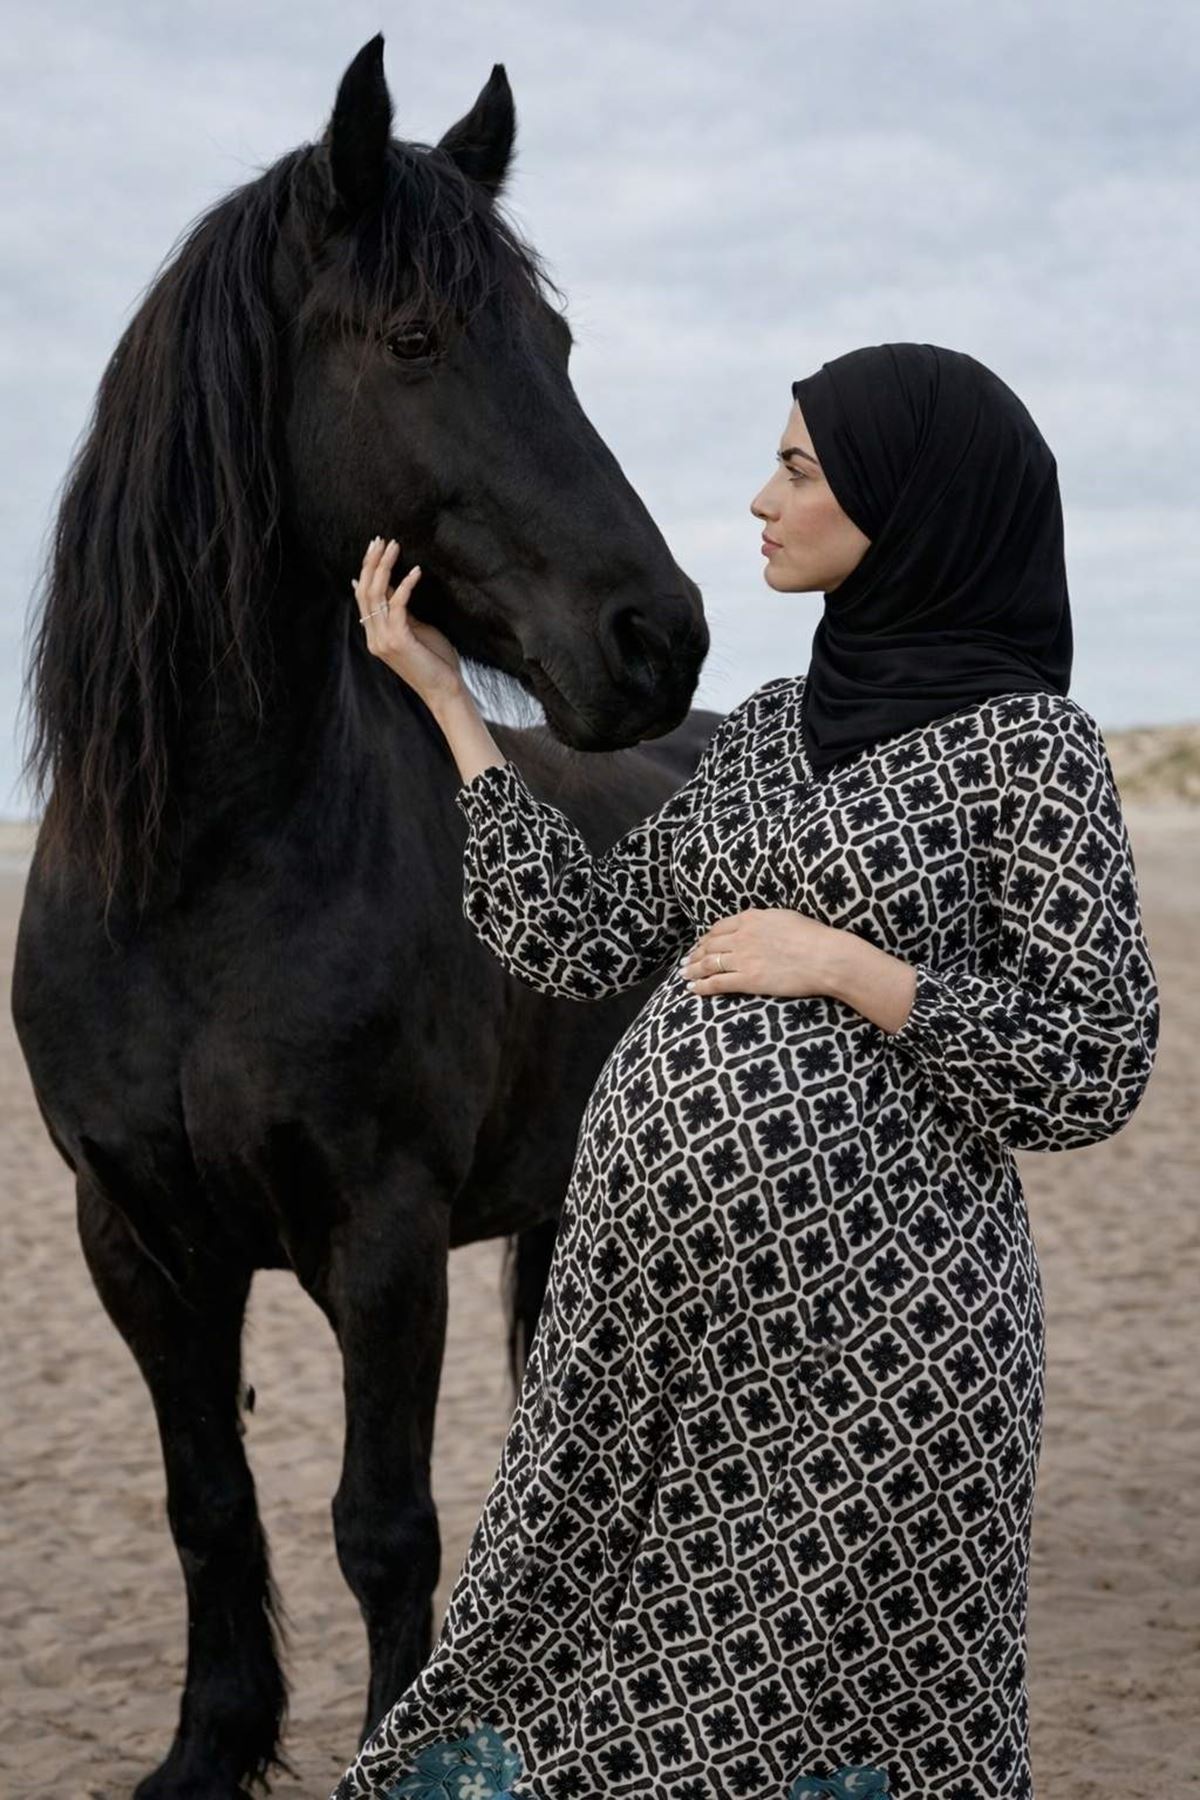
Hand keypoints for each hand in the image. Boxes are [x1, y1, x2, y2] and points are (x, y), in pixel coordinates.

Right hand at [353, 537, 464, 708]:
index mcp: (374, 635)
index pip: (362, 596)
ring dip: (385, 567)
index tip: (375, 548)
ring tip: (394, 546)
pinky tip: (416, 571)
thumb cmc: (434, 661)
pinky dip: (406, 585)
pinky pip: (397, 605)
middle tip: (379, 540)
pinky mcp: (398, 640)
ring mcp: (383, 639)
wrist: (444, 690)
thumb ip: (401, 611)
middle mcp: (373, 637)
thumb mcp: (415, 630)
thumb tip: (392, 588)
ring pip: (376, 594)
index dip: (366, 570)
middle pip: (364, 591)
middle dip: (371, 562)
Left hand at [680, 908, 919, 1031]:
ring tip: (684, 975)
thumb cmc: (814, 937)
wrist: (825, 957)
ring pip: (708, 963)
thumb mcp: (786, 917)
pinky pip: (717, 982)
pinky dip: (701, 986)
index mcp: (752, 918)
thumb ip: (766, 921)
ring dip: (692, 970)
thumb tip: (759, 924)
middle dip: (695, 954)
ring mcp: (743, 958)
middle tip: (686, 961)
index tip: (701, 944)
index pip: (719, 927)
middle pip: (710, 945)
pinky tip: (692, 989)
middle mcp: (742, 936)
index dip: (706, 937)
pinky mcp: (748, 980)